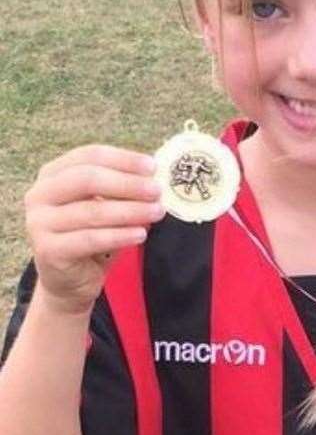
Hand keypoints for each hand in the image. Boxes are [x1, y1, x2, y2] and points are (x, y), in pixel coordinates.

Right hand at [23, 145, 164, 314]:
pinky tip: (141, 234)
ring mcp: (39, 223)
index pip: (90, 156)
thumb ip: (123, 187)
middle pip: (87, 179)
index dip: (123, 159)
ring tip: (157, 212)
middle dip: (128, 184)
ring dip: (131, 211)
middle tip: (157, 191)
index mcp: (53, 174)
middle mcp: (40, 194)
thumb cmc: (93, 232)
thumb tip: (155, 176)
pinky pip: (90, 240)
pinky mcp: (47, 250)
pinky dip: (120, 235)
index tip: (153, 167)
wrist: (71, 278)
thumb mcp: (106, 204)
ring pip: (92, 211)